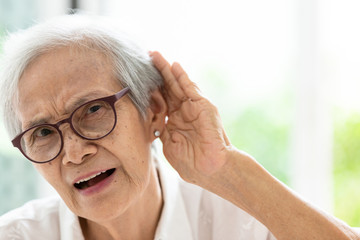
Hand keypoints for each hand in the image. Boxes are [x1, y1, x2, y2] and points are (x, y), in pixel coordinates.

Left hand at [151, 51, 231, 184]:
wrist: (210, 170)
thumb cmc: (191, 164)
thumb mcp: (168, 145)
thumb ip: (160, 130)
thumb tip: (149, 119)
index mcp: (174, 122)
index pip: (160, 101)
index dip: (150, 89)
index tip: (137, 78)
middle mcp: (183, 112)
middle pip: (167, 89)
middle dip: (156, 74)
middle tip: (145, 58)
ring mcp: (193, 108)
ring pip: (177, 85)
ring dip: (166, 70)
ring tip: (155, 56)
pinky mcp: (203, 106)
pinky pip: (190, 89)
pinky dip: (182, 77)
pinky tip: (174, 66)